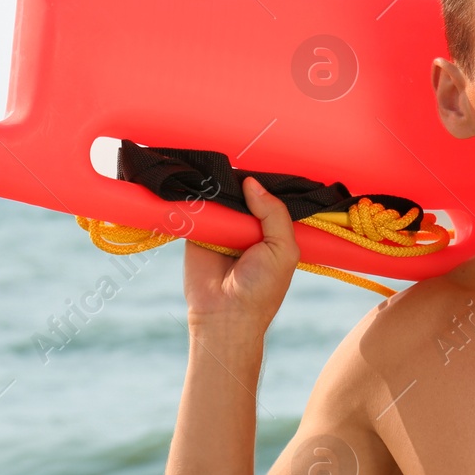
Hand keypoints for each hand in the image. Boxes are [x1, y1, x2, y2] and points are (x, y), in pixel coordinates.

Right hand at [183, 176, 299, 327]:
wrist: (224, 314)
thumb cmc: (261, 288)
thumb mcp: (283, 249)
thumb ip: (274, 213)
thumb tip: (250, 181)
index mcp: (270, 229)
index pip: (267, 196)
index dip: (263, 182)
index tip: (258, 160)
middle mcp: (245, 226)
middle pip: (241, 192)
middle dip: (237, 180)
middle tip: (232, 162)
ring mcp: (220, 227)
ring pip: (217, 196)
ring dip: (214, 185)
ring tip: (212, 170)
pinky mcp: (195, 232)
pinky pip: (193, 208)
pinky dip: (192, 197)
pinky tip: (193, 183)